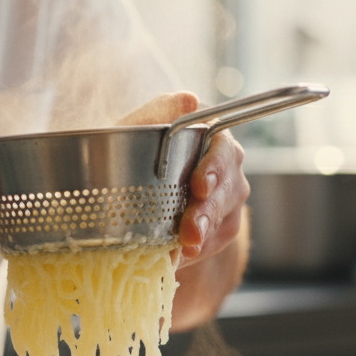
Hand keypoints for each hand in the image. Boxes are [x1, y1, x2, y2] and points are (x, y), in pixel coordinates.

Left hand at [116, 92, 249, 266]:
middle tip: (190, 231)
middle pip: (229, 187)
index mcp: (208, 133)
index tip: (200, 185)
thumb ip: (157, 113)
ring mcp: (228, 194)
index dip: (215, 166)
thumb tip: (189, 100)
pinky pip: (220, 237)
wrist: (126, 191)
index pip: (223, 147)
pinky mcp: (224, 222)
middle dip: (208, 211)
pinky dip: (201, 247)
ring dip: (205, 232)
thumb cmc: (128, 151)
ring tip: (187, 247)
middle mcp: (226, 162)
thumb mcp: (134, 129)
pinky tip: (185, 255)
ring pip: (226, 215)